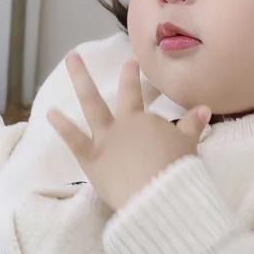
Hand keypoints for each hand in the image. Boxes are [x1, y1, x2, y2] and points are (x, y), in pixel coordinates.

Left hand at [47, 52, 209, 212]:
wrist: (158, 194)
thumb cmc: (175, 169)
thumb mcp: (188, 145)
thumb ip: (193, 125)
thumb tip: (204, 108)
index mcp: (146, 121)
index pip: (141, 97)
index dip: (135, 79)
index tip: (131, 62)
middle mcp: (124, 124)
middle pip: (122, 94)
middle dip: (121, 75)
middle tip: (118, 58)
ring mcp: (105, 139)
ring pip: (91, 106)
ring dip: (81, 80)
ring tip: (70, 59)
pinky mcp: (92, 160)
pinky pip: (74, 140)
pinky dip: (62, 127)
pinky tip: (49, 112)